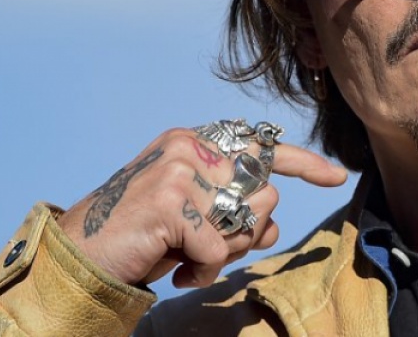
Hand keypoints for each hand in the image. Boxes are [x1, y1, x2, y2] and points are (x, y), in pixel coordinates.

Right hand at [58, 128, 348, 288]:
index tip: (338, 176)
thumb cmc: (139, 239)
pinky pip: (218, 249)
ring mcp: (178, 171)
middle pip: (264, 192)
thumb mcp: (193, 220)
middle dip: (247, 233)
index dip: (304, 162)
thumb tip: (274, 226)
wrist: (78, 258)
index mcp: (192, 141)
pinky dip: (204, 272)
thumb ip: (233, 214)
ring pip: (247, 220)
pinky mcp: (170, 203)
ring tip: (190, 259)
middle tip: (207, 250)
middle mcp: (187, 146)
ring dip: (226, 253)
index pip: (260, 144)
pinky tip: (179, 276)